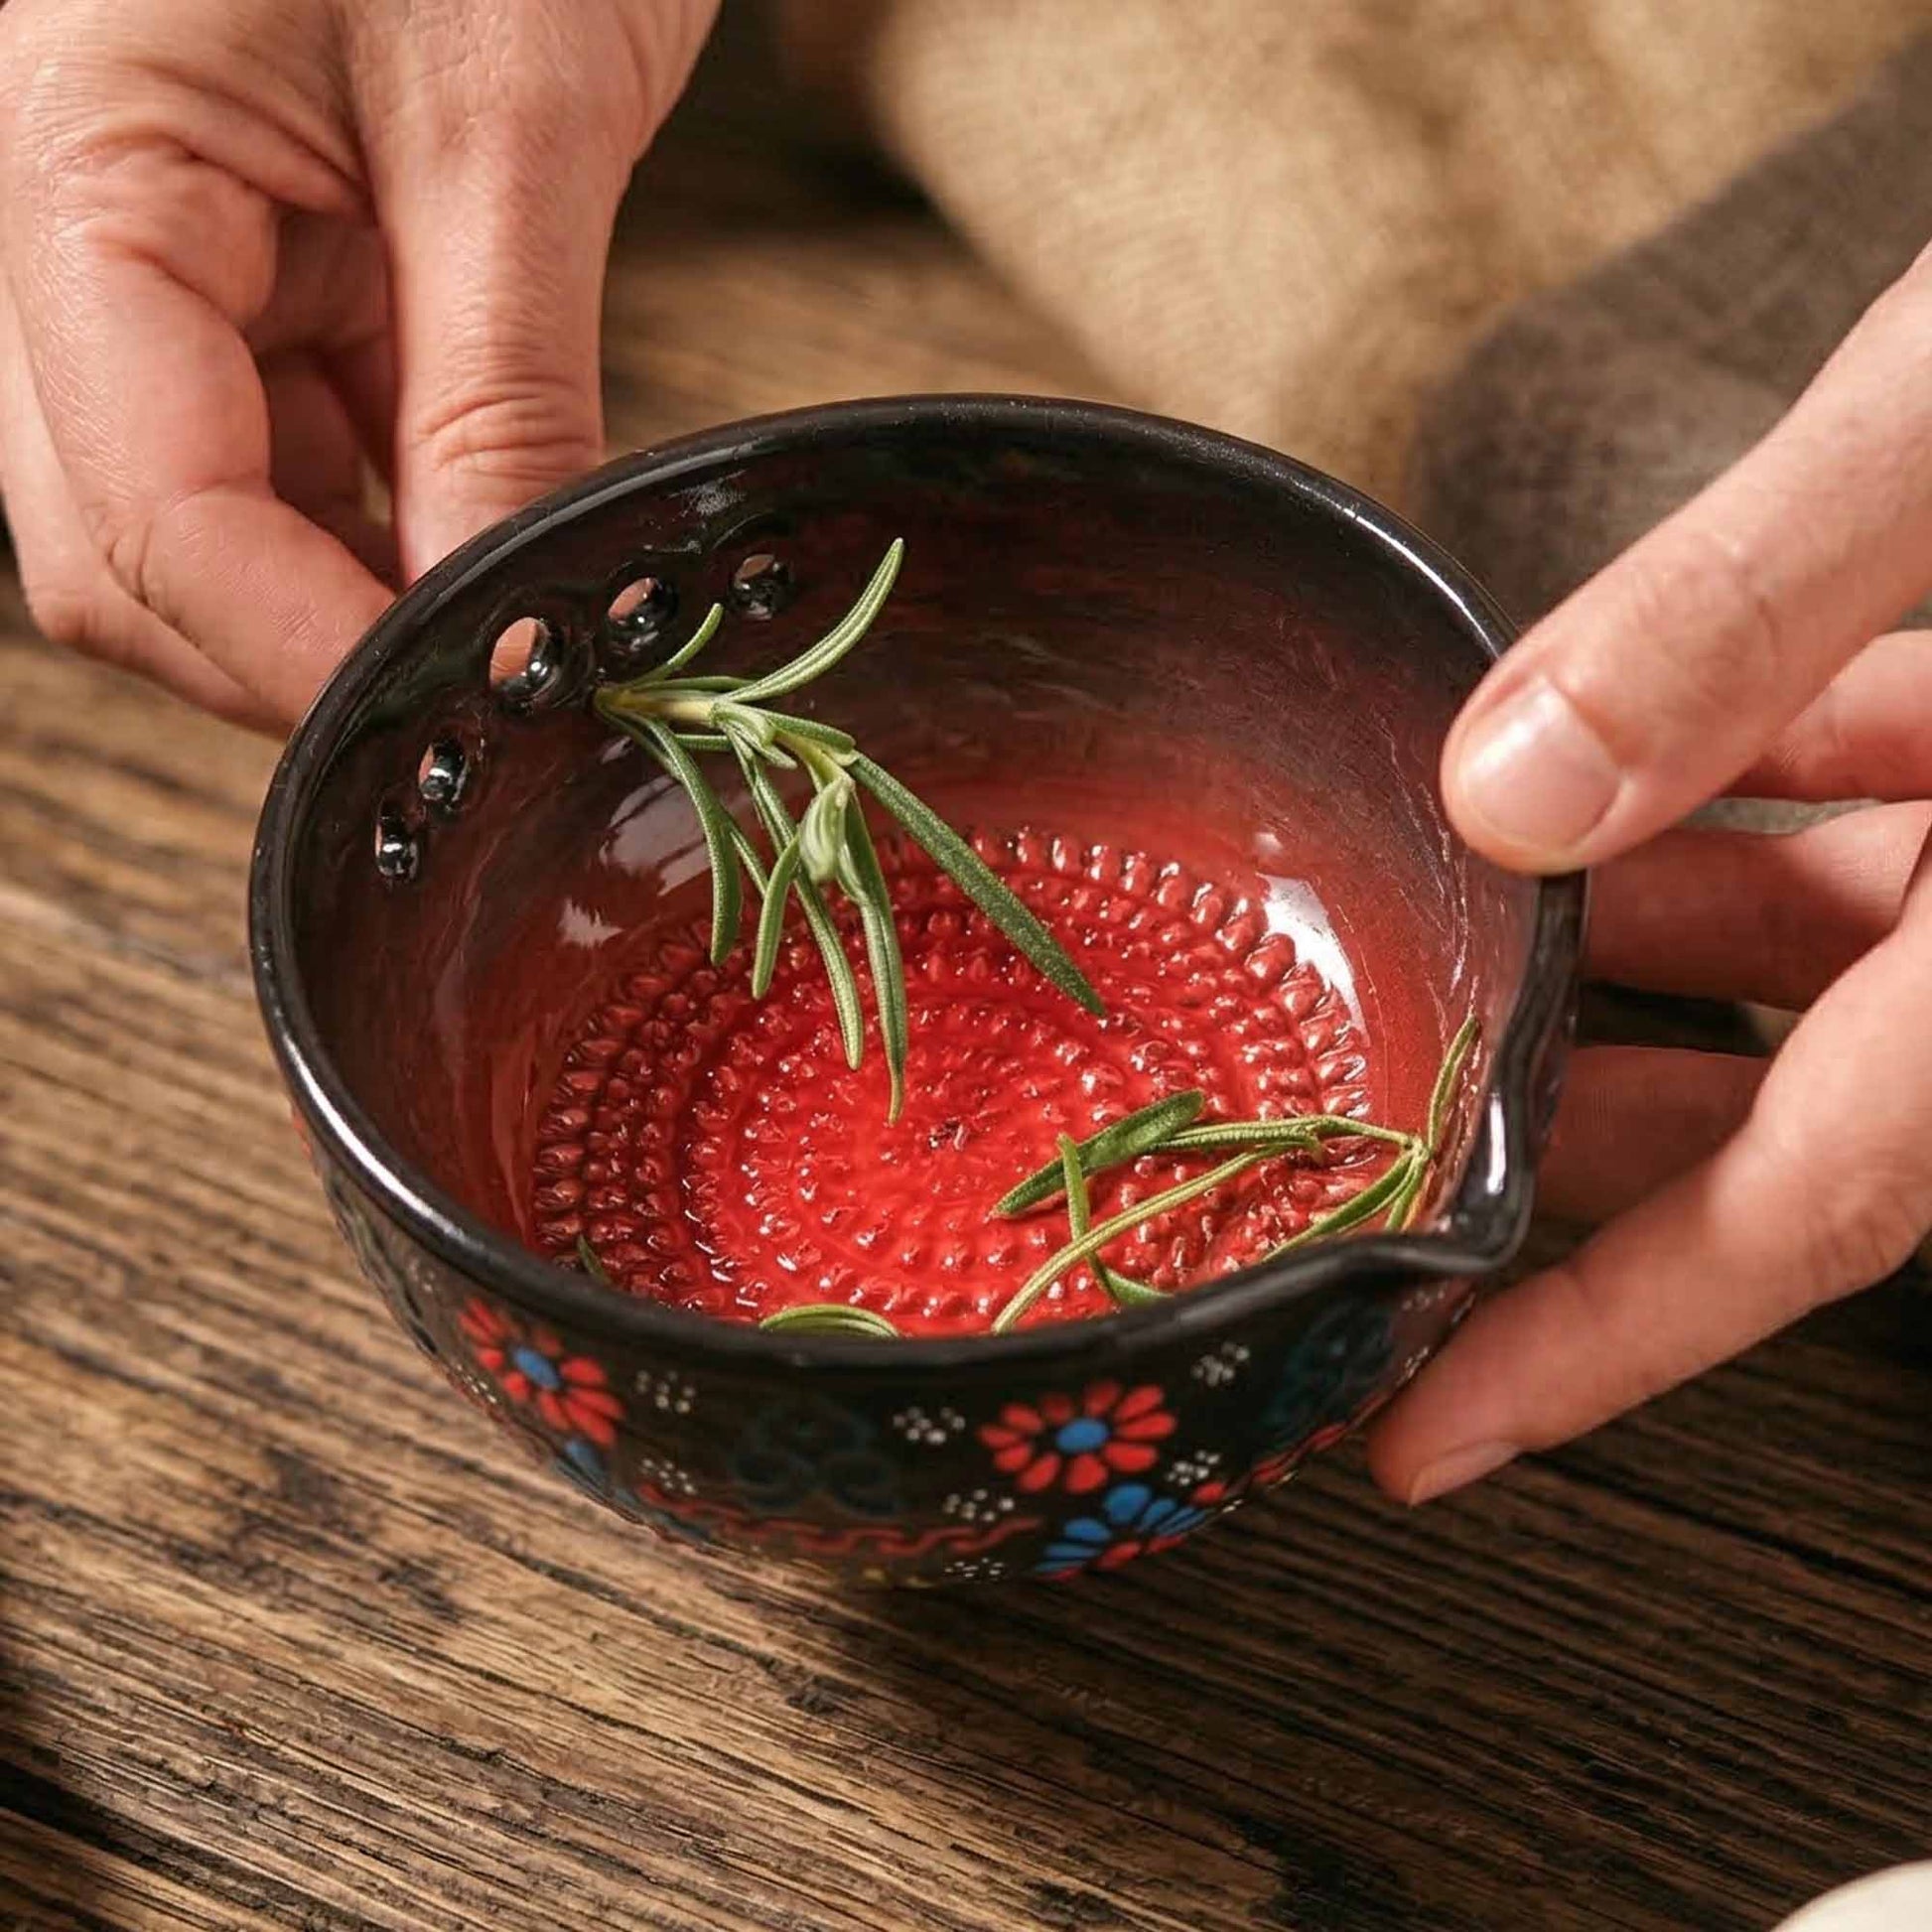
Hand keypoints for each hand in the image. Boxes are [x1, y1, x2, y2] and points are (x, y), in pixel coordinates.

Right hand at [0, 0, 715, 726]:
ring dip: (343, 605)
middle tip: (477, 714)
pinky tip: (490, 555)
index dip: (294, 653)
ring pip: (212, 521)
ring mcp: (172, 264)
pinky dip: (390, 529)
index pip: (143, 509)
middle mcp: (87, 240)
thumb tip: (508, 614)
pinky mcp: (267, 273)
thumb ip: (499, 383)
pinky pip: (298, 453)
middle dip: (288, 656)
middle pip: (133, 549)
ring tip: (503, 643)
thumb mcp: (510, 120)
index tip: (453, 726)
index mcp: (81, 178)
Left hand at [1371, 243, 1931, 1503]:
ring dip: (1641, 932)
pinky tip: (1636, 752)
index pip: (1809, 1207)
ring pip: (1831, 957)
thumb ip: (1742, 612)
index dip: (1604, 1340)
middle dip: (1586, 1123)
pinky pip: (1895, 808)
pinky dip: (1759, 789)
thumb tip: (1503, 792)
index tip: (1429, 1437)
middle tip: (1386, 1145)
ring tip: (1456, 920)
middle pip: (1795, 1107)